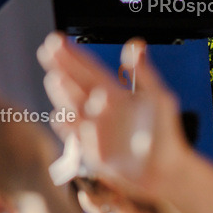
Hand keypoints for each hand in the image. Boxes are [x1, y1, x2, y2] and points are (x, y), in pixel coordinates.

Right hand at [37, 33, 189, 200]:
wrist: (162, 171)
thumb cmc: (165, 135)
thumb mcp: (159, 99)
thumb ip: (144, 73)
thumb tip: (134, 45)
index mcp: (115, 94)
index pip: (90, 69)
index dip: (73, 55)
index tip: (57, 40)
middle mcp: (100, 109)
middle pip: (76, 83)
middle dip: (61, 66)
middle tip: (47, 48)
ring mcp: (92, 127)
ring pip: (71, 106)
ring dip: (62, 92)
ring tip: (54, 77)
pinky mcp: (88, 148)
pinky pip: (72, 133)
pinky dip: (65, 124)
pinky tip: (58, 115)